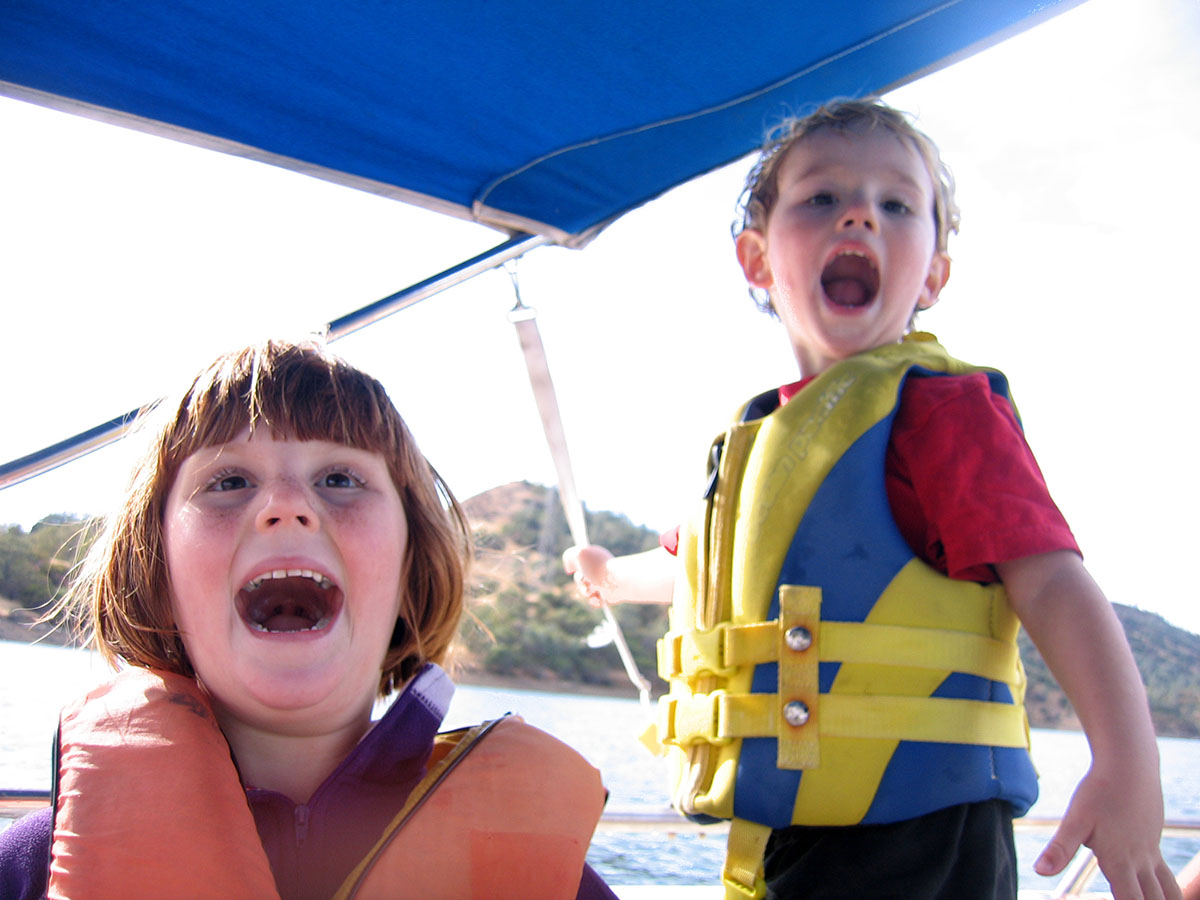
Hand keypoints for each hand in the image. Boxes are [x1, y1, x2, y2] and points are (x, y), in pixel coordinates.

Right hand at [562, 545, 615, 606]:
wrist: (617, 582)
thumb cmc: (598, 567)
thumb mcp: (579, 554)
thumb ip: (569, 556)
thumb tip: (570, 568)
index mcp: (595, 558)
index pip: (580, 561)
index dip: (576, 565)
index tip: (574, 568)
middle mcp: (599, 570)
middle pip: (579, 579)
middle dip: (579, 581)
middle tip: (585, 580)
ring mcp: (603, 583)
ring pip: (585, 592)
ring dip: (586, 592)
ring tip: (593, 589)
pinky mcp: (607, 596)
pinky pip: (593, 602)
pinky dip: (594, 601)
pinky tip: (599, 597)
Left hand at [1035, 767, 1179, 899]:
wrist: (1129, 764)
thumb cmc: (1100, 791)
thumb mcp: (1075, 819)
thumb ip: (1060, 849)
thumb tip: (1040, 871)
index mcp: (1120, 862)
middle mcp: (1141, 862)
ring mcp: (1151, 852)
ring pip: (1168, 890)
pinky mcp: (1153, 841)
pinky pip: (1166, 874)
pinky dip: (1168, 889)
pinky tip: (1158, 889)